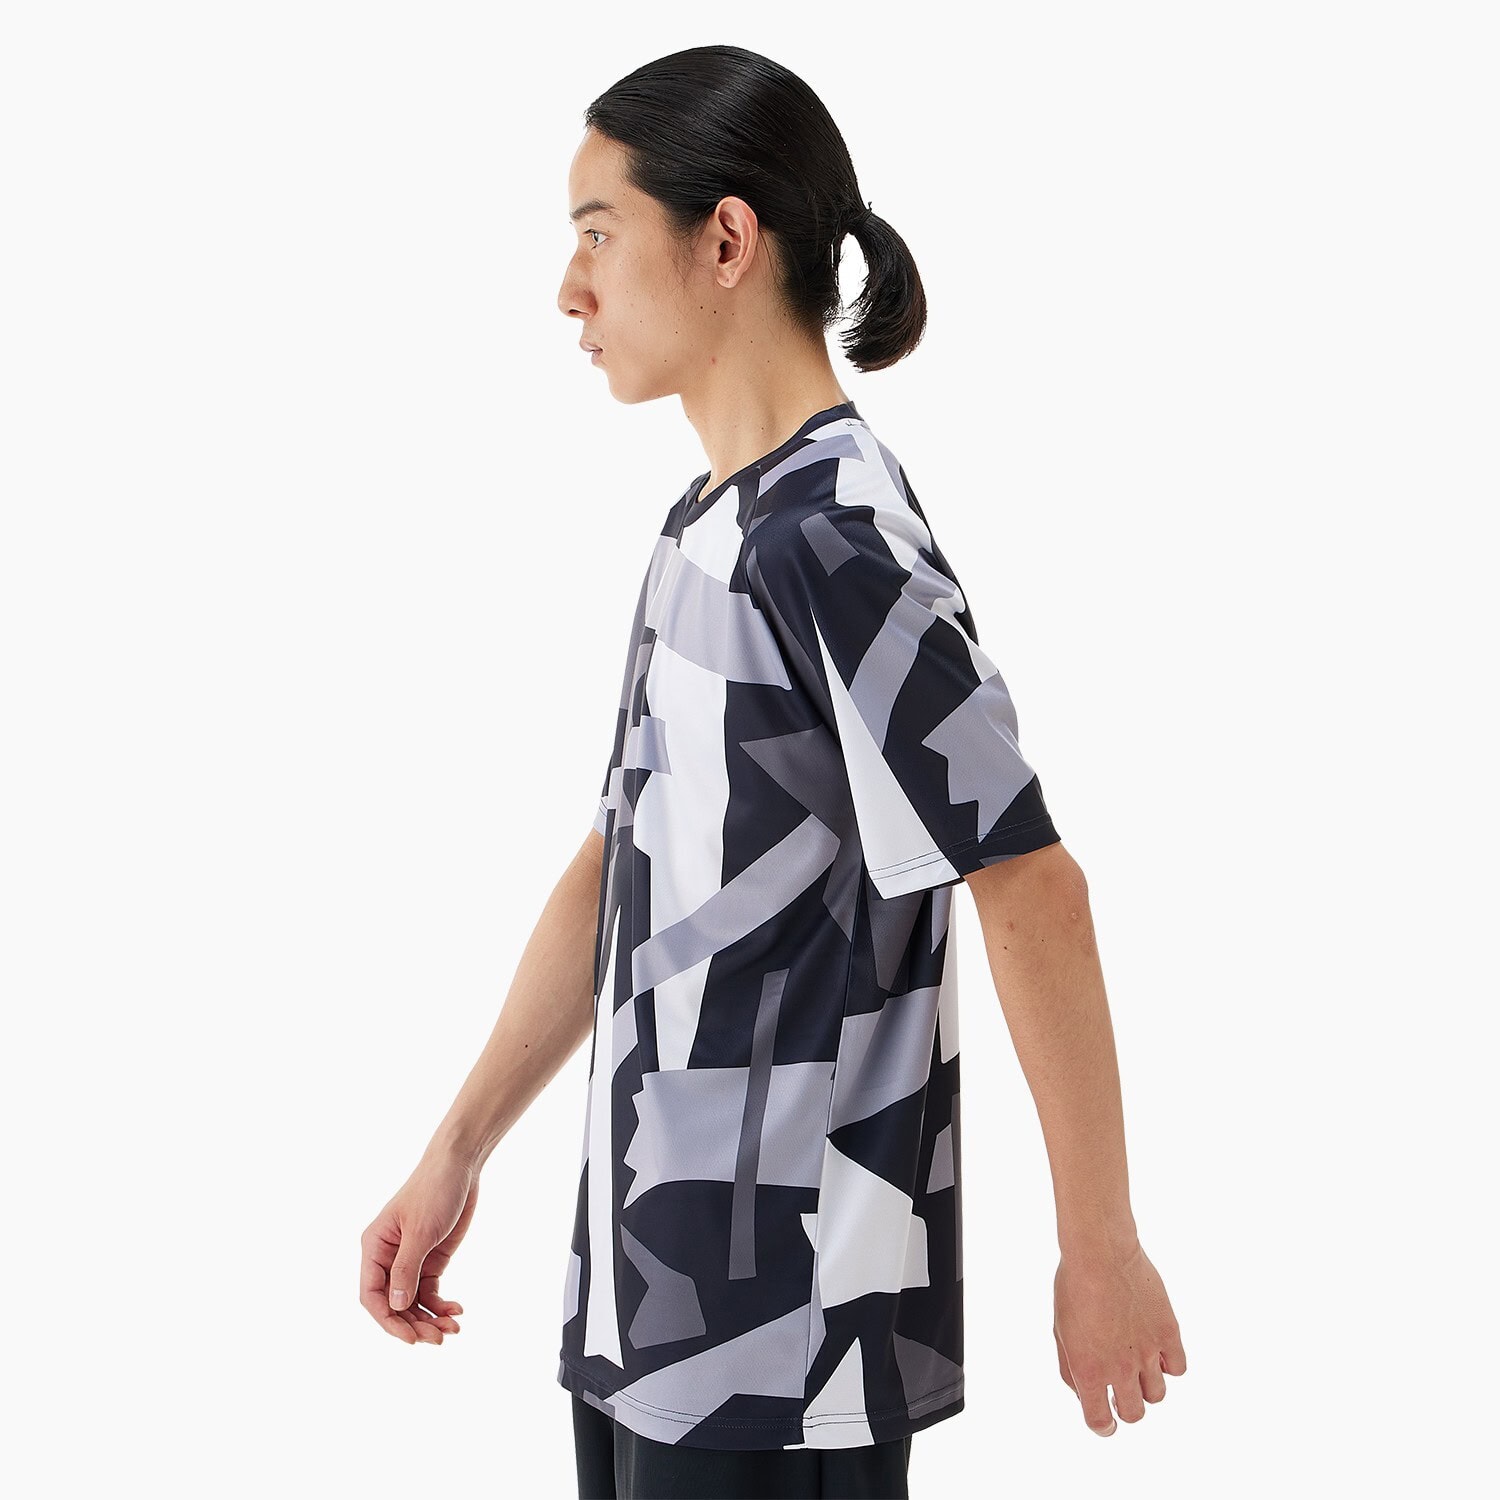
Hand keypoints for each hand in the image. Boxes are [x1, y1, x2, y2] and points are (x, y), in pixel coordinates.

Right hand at [360, 1154, 477, 1344]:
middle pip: (394, 1304)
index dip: (388, 1321)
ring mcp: (410, 1259)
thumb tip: (397, 1306)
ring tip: (453, 1329)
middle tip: (438, 1339)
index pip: (372, 1296)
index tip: (410, 1339)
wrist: (461, 1165)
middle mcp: (388, 1258)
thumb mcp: (421, 1230)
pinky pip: (430, 1291)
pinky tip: (457, 1310)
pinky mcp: (431, 1259)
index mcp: (375, 1248)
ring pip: (413, 1302)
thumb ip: (407, 1269)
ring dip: (429, 1319)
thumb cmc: (434, 1190)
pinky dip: (441, 1305)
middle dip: (413, 1324)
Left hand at [1052, 1239, 1185, 1435]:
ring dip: (1148, 1387)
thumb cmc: (1073, 1286)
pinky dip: (1169, 1365)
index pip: (1100, 1421)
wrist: (1100, 1252)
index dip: (1103, 1425)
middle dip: (1126, 1407)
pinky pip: (1178, 1368)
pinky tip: (1157, 1349)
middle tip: (1122, 1391)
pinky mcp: (1168, 1334)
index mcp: (1088, 1371)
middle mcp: (1120, 1369)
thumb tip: (1084, 1393)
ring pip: (1158, 1396)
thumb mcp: (1060, 1331)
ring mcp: (1147, 1353)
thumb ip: (1070, 1369)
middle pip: (1134, 1414)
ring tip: (1138, 1364)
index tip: (1106, 1421)